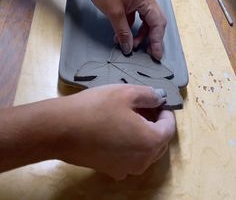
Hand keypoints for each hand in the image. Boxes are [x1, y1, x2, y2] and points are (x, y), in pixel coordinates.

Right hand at [54, 84, 175, 179]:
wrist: (61, 129)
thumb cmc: (96, 107)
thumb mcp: (126, 92)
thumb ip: (149, 95)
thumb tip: (160, 98)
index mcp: (150, 142)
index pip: (169, 128)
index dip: (166, 111)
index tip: (157, 100)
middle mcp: (142, 161)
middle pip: (159, 142)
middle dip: (155, 123)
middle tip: (144, 105)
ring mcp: (125, 169)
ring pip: (144, 151)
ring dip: (143, 133)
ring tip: (129, 115)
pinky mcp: (110, 170)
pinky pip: (129, 157)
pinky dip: (129, 144)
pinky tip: (115, 128)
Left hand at [73, 0, 166, 59]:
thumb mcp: (114, 13)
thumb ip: (123, 32)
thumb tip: (128, 47)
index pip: (157, 23)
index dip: (157, 40)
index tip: (156, 55)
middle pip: (155, 21)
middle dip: (152, 38)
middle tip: (149, 53)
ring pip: (146, 20)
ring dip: (140, 33)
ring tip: (130, 44)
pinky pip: (137, 16)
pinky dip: (132, 26)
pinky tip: (122, 34)